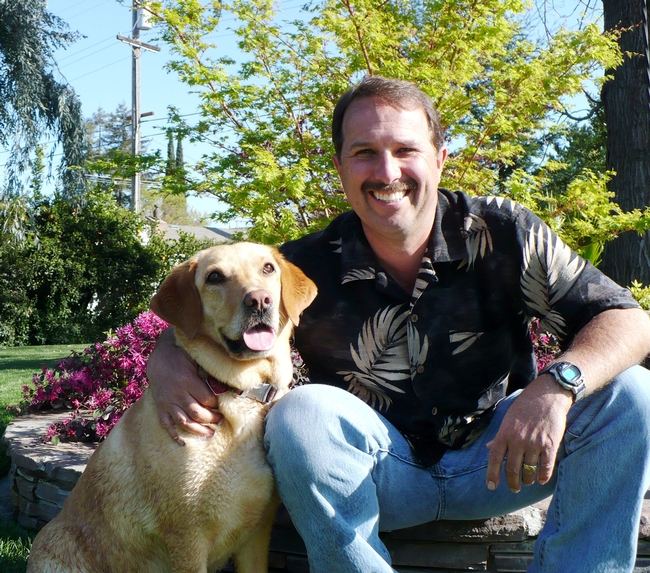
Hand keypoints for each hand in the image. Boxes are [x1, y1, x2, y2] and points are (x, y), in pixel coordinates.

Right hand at [147, 327, 222, 443]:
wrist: (159, 358)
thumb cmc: (181, 356)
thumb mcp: (196, 359)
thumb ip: (208, 371)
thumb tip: (227, 381)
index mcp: (187, 380)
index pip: (207, 399)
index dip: (217, 405)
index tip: (223, 406)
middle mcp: (177, 394)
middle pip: (197, 413)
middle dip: (212, 419)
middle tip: (221, 420)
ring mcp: (167, 402)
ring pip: (184, 421)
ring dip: (198, 430)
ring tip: (210, 434)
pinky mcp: (160, 407)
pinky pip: (166, 424)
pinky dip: (174, 435)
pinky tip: (182, 443)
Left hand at [485, 375, 572, 492]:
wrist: (547, 396)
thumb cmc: (525, 407)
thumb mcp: (508, 419)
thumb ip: (500, 436)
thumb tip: (489, 448)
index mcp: (505, 434)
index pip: (495, 458)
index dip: (492, 474)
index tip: (491, 486)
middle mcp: (517, 440)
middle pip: (512, 469)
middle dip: (512, 483)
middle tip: (514, 489)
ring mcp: (534, 444)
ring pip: (528, 470)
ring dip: (527, 480)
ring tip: (527, 482)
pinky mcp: (550, 445)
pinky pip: (546, 467)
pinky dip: (543, 476)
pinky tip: (541, 480)